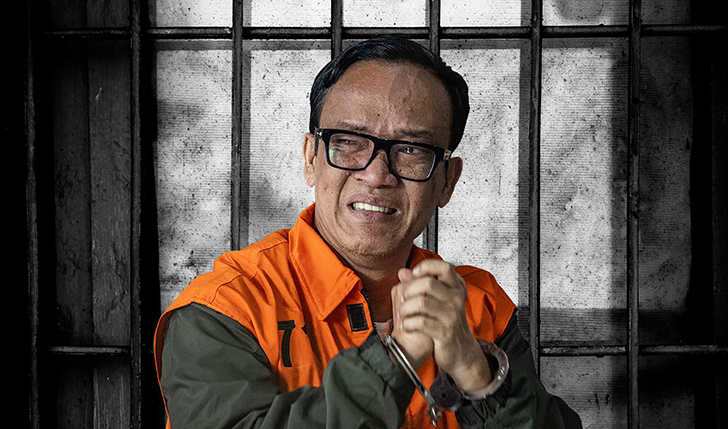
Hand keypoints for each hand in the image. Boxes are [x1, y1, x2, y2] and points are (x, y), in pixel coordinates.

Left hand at [392, 260, 491, 392]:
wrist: (460, 350)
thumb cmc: (446, 322)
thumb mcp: (436, 300)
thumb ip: (419, 284)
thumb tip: (402, 272)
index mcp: (456, 288)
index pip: (444, 267)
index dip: (426, 267)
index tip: (413, 274)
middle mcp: (456, 299)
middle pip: (428, 283)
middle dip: (408, 290)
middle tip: (403, 299)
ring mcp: (452, 316)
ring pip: (421, 303)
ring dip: (405, 309)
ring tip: (403, 314)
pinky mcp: (445, 332)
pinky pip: (420, 322)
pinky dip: (408, 323)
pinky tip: (407, 325)